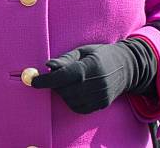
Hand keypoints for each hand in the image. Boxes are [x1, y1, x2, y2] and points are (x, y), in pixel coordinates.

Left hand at [30, 39, 156, 114]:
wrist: (127, 66)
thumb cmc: (101, 54)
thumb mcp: (83, 50)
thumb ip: (65, 59)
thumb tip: (47, 66)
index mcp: (91, 65)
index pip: (64, 76)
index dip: (46, 80)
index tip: (32, 81)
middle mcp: (97, 83)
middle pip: (66, 90)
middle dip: (54, 85)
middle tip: (53, 76)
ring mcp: (100, 96)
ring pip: (70, 101)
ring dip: (62, 93)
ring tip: (67, 81)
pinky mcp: (101, 105)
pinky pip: (79, 107)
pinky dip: (71, 100)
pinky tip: (74, 90)